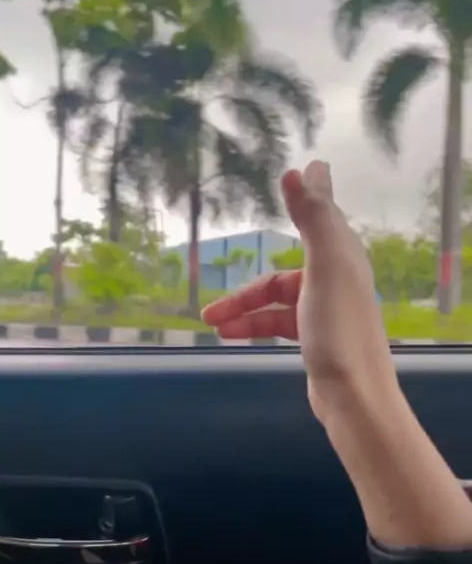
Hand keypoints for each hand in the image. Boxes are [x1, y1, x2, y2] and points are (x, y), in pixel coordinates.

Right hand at [201, 160, 398, 424]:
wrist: (353, 396)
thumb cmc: (339, 329)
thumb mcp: (324, 268)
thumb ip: (313, 219)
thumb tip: (298, 170)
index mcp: (342, 257)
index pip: (321, 215)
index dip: (310, 194)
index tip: (309, 167)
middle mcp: (336, 279)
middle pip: (284, 270)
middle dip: (248, 288)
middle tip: (210, 308)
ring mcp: (325, 311)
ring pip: (276, 301)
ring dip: (244, 309)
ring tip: (211, 325)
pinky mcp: (317, 338)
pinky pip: (278, 322)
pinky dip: (255, 325)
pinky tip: (233, 335)